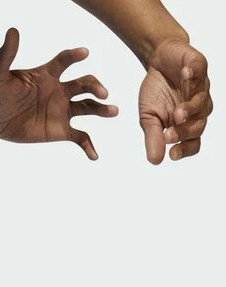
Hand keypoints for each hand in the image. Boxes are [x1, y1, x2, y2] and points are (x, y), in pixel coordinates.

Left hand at [0, 27, 117, 158]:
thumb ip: (6, 55)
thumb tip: (12, 31)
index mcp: (46, 74)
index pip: (64, 61)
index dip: (74, 56)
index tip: (84, 53)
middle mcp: (59, 90)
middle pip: (83, 84)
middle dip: (94, 86)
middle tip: (102, 92)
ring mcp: (61, 110)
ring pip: (87, 107)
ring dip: (101, 109)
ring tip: (113, 111)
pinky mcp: (59, 130)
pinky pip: (79, 137)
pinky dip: (88, 145)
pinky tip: (94, 155)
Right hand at [139, 38, 212, 162]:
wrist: (158, 61)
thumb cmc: (156, 92)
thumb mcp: (149, 118)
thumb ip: (153, 137)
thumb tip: (155, 161)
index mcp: (186, 124)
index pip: (192, 142)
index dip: (185, 149)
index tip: (172, 154)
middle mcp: (197, 108)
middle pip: (198, 126)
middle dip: (184, 132)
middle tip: (168, 134)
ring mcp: (200, 87)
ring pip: (202, 103)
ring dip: (191, 109)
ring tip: (178, 113)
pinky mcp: (199, 66)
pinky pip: (200, 71)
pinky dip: (194, 73)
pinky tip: (185, 73)